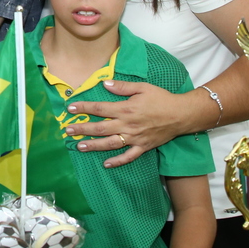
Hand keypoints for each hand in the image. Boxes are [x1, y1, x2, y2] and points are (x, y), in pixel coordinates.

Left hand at [63, 80, 187, 167]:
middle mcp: (128, 125)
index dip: (84, 108)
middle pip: (100, 128)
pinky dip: (117, 161)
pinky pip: (128, 157)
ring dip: (93, 146)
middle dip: (82, 129)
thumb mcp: (142, 87)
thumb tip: (104, 84)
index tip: (70, 108)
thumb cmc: (161, 98)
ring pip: (110, 144)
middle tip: (67, 130)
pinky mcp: (143, 147)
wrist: (181, 115)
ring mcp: (135, 138)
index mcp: (126, 109)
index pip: (100, 109)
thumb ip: (122, 87)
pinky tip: (106, 164)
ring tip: (79, 146)